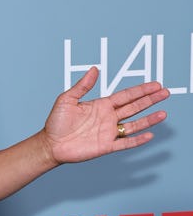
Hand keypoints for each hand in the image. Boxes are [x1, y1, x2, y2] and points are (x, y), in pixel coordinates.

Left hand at [43, 67, 168, 165]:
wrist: (50, 144)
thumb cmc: (56, 122)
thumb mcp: (67, 99)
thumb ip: (82, 86)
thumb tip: (94, 69)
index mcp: (101, 105)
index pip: (126, 96)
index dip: (141, 90)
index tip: (155, 85)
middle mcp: (108, 118)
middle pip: (134, 107)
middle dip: (150, 100)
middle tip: (165, 93)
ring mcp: (108, 132)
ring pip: (134, 125)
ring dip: (148, 119)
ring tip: (163, 114)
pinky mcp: (105, 146)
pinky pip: (125, 143)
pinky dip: (137, 140)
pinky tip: (149, 135)